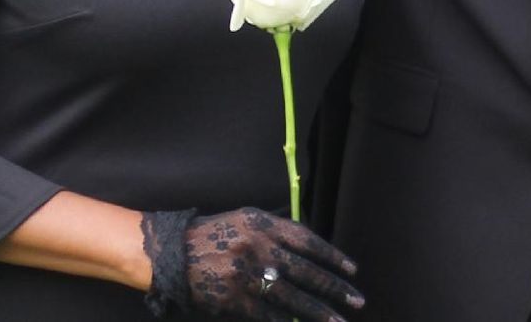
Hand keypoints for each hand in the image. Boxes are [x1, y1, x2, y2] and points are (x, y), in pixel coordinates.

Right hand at [142, 207, 360, 320]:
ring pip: (292, 298)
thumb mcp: (246, 219)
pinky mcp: (234, 299)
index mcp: (264, 225)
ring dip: (319, 312)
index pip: (308, 241)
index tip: (352, 270)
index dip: (332, 256)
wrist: (172, 254)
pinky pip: (268, 315)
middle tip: (357, 300)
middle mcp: (258, 248)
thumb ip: (276, 229)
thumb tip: (310, 246)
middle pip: (306, 272)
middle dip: (335, 288)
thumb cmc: (215, 234)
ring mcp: (247, 275)